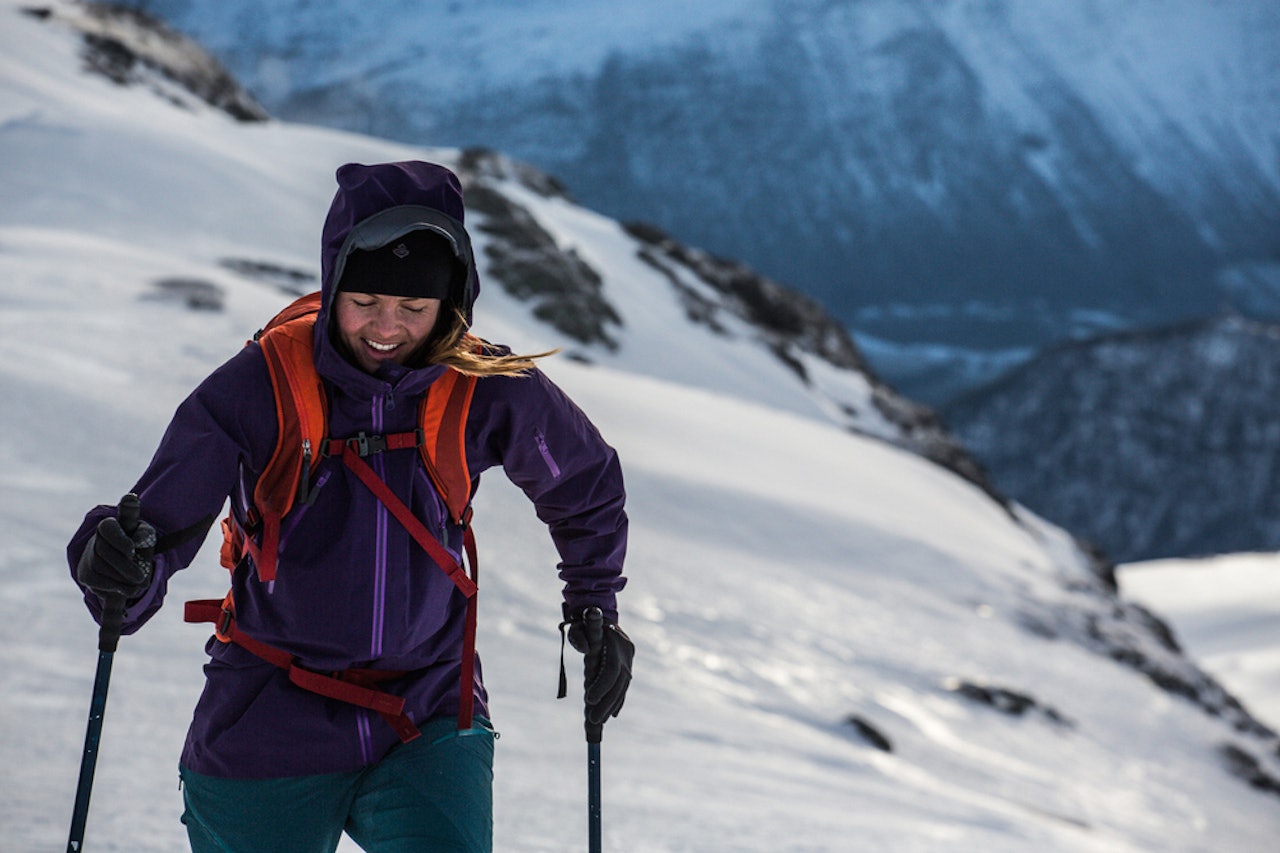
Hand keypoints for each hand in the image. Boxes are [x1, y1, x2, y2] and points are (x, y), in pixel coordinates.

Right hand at [76, 493, 155, 602]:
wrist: (128, 567)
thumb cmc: (138, 546)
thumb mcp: (146, 536)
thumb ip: (146, 534)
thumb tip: (139, 539)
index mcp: (109, 526)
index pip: (107, 527)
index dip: (118, 539)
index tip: (132, 549)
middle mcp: (94, 540)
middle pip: (103, 551)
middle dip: (123, 566)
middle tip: (140, 577)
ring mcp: (87, 558)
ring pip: (99, 568)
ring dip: (121, 579)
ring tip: (137, 583)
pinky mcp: (84, 575)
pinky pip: (96, 582)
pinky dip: (113, 587)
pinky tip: (126, 589)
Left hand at [567, 606, 633, 725]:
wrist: (603, 615)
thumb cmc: (585, 623)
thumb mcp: (577, 627)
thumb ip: (579, 636)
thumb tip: (585, 649)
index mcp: (614, 643)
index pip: (612, 670)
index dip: (602, 685)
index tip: (589, 700)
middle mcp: (625, 654)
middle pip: (619, 684)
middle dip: (606, 703)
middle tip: (592, 720)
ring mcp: (629, 660)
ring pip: (622, 687)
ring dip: (611, 706)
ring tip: (598, 722)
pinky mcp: (627, 666)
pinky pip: (624, 686)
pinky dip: (618, 700)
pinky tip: (612, 714)